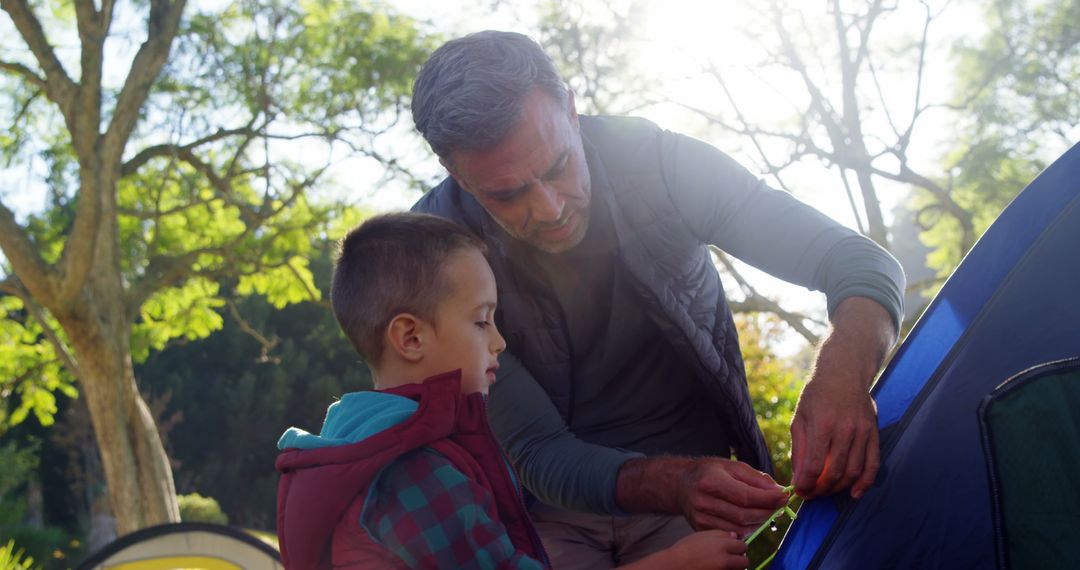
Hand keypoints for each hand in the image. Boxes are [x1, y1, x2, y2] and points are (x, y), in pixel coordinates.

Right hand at [622, 530, 748, 569]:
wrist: (674, 566)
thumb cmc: (684, 550)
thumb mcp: (701, 535)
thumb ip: (720, 534)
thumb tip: (736, 536)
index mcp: (721, 546)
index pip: (743, 546)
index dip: (738, 546)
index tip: (734, 547)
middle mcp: (724, 560)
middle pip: (745, 561)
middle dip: (740, 559)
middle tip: (730, 558)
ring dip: (734, 568)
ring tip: (722, 564)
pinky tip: (716, 568)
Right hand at [678, 458, 787, 533]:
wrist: (680, 484)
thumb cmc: (709, 472)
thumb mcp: (732, 466)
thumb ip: (757, 479)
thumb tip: (779, 492)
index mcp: (711, 481)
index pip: (746, 496)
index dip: (768, 499)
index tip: (784, 496)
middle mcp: (703, 501)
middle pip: (744, 515)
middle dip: (767, 512)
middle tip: (779, 506)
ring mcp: (701, 518)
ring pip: (740, 529)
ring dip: (759, 522)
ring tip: (766, 512)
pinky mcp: (701, 529)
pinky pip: (731, 534)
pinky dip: (746, 529)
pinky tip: (751, 519)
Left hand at [791, 296, 894, 499]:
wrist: (844, 372)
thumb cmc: (817, 395)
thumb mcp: (800, 418)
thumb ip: (799, 449)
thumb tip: (798, 478)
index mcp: (821, 425)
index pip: (814, 466)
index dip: (806, 485)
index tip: (800, 492)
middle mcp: (844, 430)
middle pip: (835, 473)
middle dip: (821, 490)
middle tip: (812, 494)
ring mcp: (862, 432)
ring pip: (853, 472)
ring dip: (839, 488)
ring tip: (826, 491)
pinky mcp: (874, 433)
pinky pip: (873, 464)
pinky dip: (865, 483)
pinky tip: (854, 493)